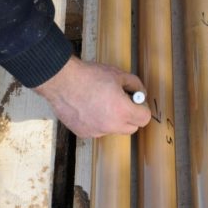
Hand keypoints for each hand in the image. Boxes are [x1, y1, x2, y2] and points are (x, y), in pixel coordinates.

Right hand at [33, 56, 150, 137]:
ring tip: (101, 102)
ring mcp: (96, 132)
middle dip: (130, 116)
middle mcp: (111, 126)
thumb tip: (141, 93)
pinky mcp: (84, 133)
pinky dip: (98, 122)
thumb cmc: (90, 76)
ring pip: (114, 129)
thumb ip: (135, 85)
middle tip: (121, 101)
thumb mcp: (118, 74)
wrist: (62, 82)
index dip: (142, 108)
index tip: (135, 101)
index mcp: (122, 111)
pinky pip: (98, 130)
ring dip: (114, 120)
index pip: (144, 119)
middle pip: (132, 128)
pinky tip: (89, 107)